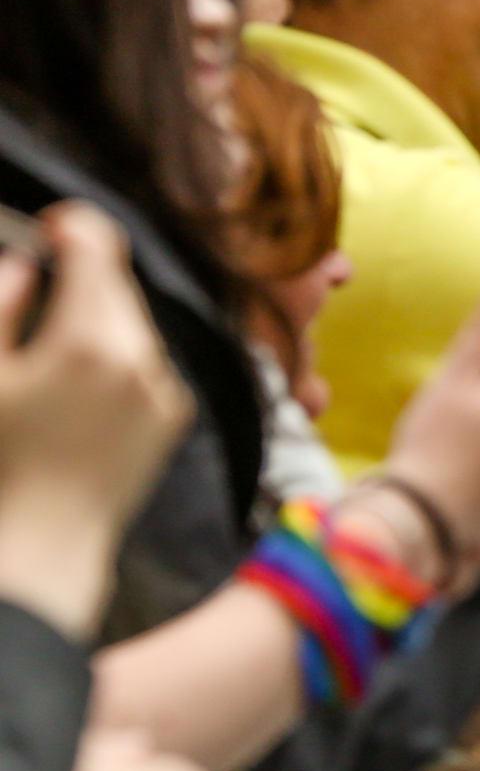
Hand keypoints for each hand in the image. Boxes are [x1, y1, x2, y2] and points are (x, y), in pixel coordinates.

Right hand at [0, 206, 192, 638]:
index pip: (99, 248)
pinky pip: (147, 363)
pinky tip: (75, 387)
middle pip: (119, 285)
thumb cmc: (0, 461)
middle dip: (82, 275)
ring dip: (99, 317)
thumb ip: (0, 305)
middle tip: (40, 277)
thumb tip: (25, 262)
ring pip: (135, 324)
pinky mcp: (172, 416)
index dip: (72, 226)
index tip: (47, 227)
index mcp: (92, 342)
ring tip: (50, 347)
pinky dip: (117, 357)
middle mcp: (143, 360)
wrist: (43, 544)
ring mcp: (164, 389)